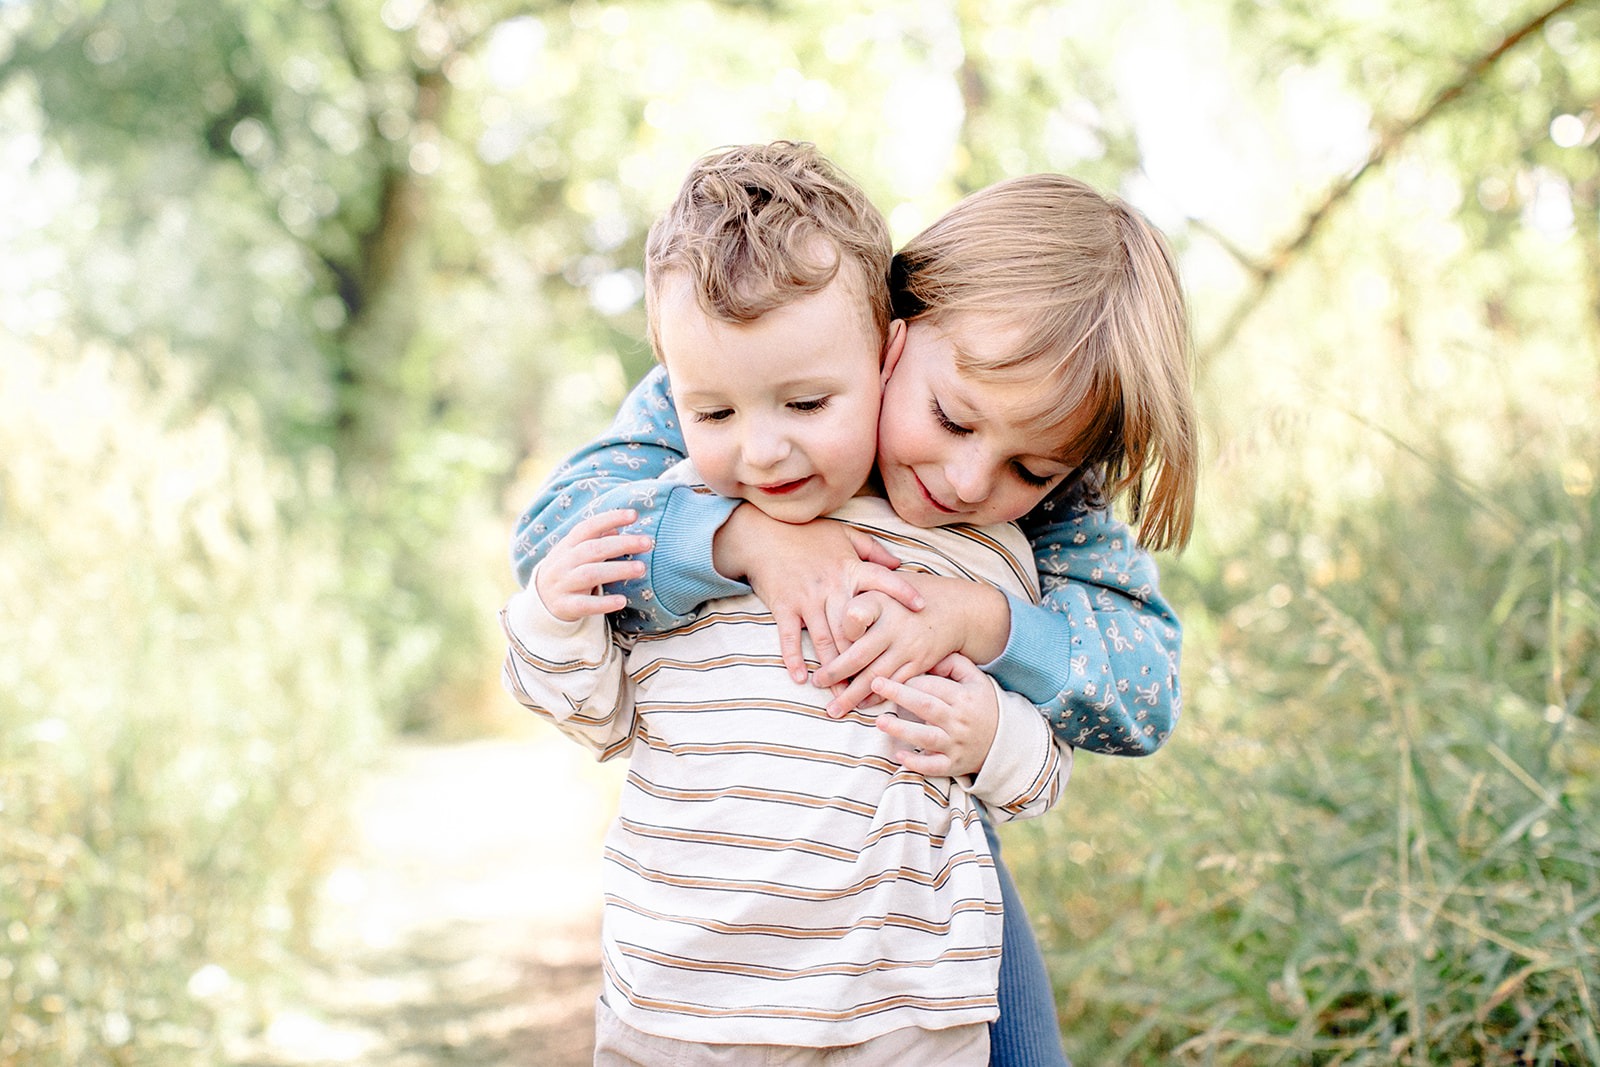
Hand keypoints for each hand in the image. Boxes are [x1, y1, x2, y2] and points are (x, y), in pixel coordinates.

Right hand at [534, 509, 653, 621]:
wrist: (540, 602)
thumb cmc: (567, 571)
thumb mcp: (575, 552)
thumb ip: (595, 540)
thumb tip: (617, 529)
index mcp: (567, 545)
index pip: (588, 527)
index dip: (610, 519)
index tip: (634, 515)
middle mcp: (563, 562)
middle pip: (593, 549)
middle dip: (622, 544)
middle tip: (647, 543)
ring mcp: (563, 584)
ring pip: (590, 574)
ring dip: (618, 570)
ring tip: (641, 569)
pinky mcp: (565, 606)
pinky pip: (585, 604)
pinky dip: (603, 603)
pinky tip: (622, 601)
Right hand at [714, 506, 925, 683]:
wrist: (763, 533)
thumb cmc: (806, 534)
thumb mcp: (843, 533)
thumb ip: (872, 549)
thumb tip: (899, 564)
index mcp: (848, 568)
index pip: (882, 580)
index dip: (903, 592)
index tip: (921, 609)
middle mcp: (831, 586)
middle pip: (853, 628)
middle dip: (865, 657)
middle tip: (878, 681)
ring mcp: (807, 598)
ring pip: (825, 639)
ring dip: (834, 669)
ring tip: (842, 694)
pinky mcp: (784, 606)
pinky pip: (790, 636)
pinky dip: (794, 658)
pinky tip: (802, 678)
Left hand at [815, 574, 1008, 715]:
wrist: (957, 609)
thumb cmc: (909, 595)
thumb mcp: (886, 583)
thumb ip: (861, 592)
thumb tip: (829, 606)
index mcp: (881, 600)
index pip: (853, 615)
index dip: (839, 629)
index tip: (826, 637)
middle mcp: (894, 625)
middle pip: (858, 654)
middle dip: (835, 673)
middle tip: (818, 682)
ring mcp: (908, 647)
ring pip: (875, 677)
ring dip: (852, 695)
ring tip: (834, 708)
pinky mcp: (919, 663)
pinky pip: (894, 684)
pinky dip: (876, 697)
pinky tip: (861, 705)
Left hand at [870, 654, 998, 778]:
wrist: (1005, 741)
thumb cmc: (983, 705)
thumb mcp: (976, 679)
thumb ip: (955, 664)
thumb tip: (929, 657)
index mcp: (963, 697)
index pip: (933, 686)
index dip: (910, 679)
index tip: (890, 675)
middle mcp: (958, 721)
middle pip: (926, 707)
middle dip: (899, 695)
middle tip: (875, 684)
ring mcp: (955, 744)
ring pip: (926, 737)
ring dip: (902, 729)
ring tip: (879, 721)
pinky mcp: (953, 764)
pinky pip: (934, 766)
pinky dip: (917, 763)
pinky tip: (899, 755)